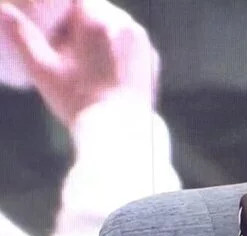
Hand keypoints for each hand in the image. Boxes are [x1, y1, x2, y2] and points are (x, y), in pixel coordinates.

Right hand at [0, 0, 158, 126]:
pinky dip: (117, 48)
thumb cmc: (78, 101)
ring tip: (82, 57)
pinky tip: (104, 69)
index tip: (50, 22)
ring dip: (98, 32)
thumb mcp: (42, 68)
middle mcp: (125, 24)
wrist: (121, 133)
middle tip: (62, 42)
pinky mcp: (152, 59)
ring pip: (115, 24)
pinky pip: (130, 43)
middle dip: (77, 19)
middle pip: (96, 7)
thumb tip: (1, 10)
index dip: (59, 6)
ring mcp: (142, 42)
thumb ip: (21, 34)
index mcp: (97, 19)